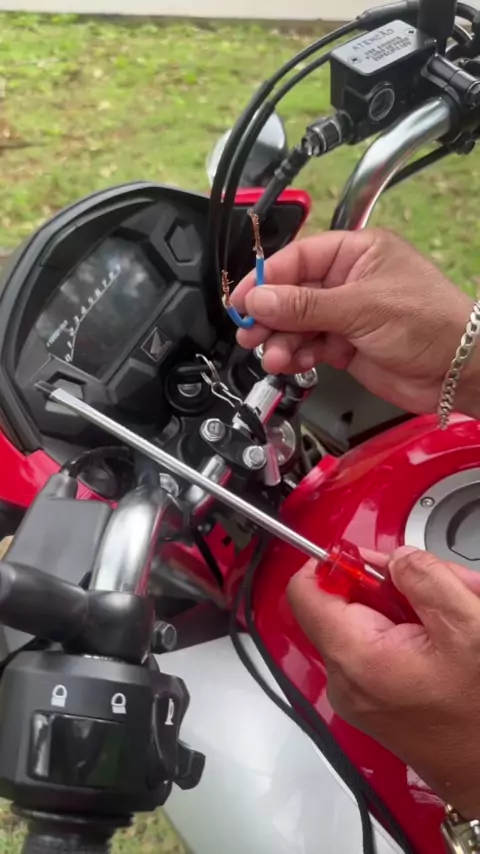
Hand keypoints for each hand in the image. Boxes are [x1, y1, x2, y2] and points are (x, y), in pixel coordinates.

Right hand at [231, 229, 479, 416]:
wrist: (458, 371)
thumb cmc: (429, 323)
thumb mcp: (362, 307)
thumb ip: (306, 305)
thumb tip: (260, 299)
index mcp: (358, 253)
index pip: (300, 258)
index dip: (267, 278)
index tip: (242, 298)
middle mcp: (349, 281)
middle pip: (293, 293)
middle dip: (270, 314)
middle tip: (248, 331)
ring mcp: (347, 315)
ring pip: (298, 324)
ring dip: (280, 341)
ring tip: (272, 356)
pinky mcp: (347, 346)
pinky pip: (310, 347)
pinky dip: (296, 356)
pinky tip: (290, 362)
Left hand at [288, 547, 479, 816]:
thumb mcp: (465, 626)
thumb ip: (423, 577)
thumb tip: (394, 558)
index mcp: (355, 655)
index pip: (306, 590)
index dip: (334, 562)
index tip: (368, 558)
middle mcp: (345, 677)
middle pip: (348, 601)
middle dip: (398, 586)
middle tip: (445, 590)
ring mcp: (358, 691)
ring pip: (373, 620)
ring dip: (416, 608)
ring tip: (461, 617)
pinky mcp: (374, 699)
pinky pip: (383, 647)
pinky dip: (416, 634)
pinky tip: (452, 642)